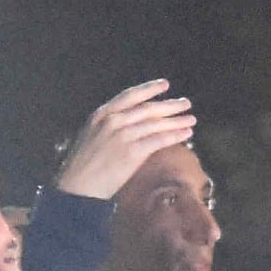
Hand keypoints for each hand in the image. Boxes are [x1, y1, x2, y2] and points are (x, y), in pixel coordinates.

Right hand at [51, 79, 196, 201]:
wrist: (78, 185)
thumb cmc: (85, 164)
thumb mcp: (93, 134)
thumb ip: (112, 125)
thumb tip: (137, 121)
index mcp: (102, 114)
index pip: (130, 96)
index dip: (149, 89)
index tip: (166, 84)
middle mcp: (113, 121)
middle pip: (148, 109)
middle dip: (170, 105)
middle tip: (186, 103)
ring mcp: (123, 135)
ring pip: (156, 124)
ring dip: (177, 121)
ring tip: (192, 119)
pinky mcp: (132, 152)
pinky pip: (158, 140)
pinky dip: (175, 136)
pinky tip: (186, 133)